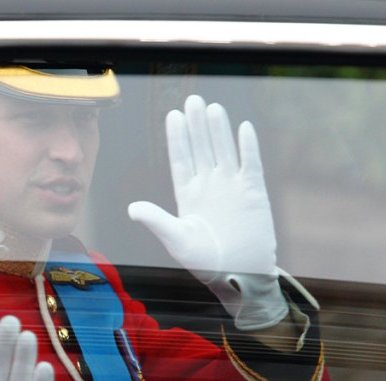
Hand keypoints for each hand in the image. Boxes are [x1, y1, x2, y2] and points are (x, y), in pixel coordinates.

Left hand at [128, 94, 287, 329]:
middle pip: (201, 148)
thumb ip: (156, 220)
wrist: (240, 275)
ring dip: (218, 130)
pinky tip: (243, 127)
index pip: (181, 159)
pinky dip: (247, 146)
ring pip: (223, 150)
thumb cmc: (206, 262)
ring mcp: (232, 187)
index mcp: (188, 195)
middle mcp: (209, 186)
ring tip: (212, 107)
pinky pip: (250, 164)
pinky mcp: (253, 192)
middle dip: (196, 125)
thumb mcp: (177, 240)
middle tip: (192, 99)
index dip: (177, 138)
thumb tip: (132, 207)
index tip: (173, 115)